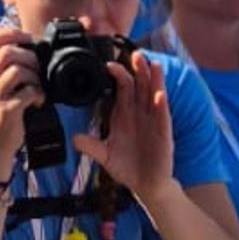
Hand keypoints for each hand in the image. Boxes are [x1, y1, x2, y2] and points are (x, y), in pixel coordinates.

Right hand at [0, 24, 42, 178]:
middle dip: (30, 56)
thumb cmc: (0, 115)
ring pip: (18, 70)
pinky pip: (27, 92)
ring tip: (38, 87)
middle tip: (38, 70)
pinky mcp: (6, 111)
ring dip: (36, 76)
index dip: (12, 33)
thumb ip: (6, 68)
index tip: (28, 41)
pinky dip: (39, 94)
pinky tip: (38, 101)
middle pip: (7, 52)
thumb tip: (30, 47)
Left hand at [74, 49, 172, 204]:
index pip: (123, 89)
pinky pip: (163, 118)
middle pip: (140, 87)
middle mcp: (140, 115)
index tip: (109, 65)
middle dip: (139, 70)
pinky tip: (160, 96)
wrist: (146, 185)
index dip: (118, 76)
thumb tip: (75, 138)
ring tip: (154, 65)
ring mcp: (153, 123)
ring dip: (155, 81)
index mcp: (125, 115)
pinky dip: (161, 107)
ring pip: (155, 96)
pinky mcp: (163, 135)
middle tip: (135, 54)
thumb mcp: (105, 156)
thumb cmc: (128, 167)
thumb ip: (91, 146)